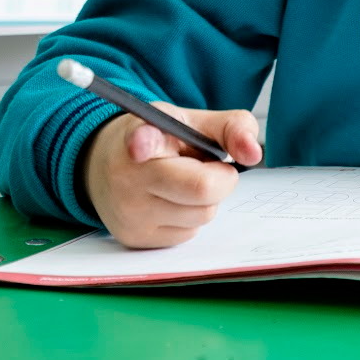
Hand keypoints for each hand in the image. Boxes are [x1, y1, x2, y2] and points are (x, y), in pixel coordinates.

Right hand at [82, 103, 263, 248]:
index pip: (143, 140)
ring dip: (204, 200)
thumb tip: (253, 154)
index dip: (143, 142)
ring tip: (182, 182)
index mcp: (143, 135)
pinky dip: (189, 217)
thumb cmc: (161, 141)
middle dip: (219, 179)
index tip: (140, 144)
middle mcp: (129, 176)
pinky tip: (170, 201)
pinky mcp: (134, 238)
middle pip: (202, 189)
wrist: (106, 165)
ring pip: (202, 216)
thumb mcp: (195, 122)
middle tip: (206, 166)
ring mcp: (129, 211)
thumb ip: (233, 128)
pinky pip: (188, 234)